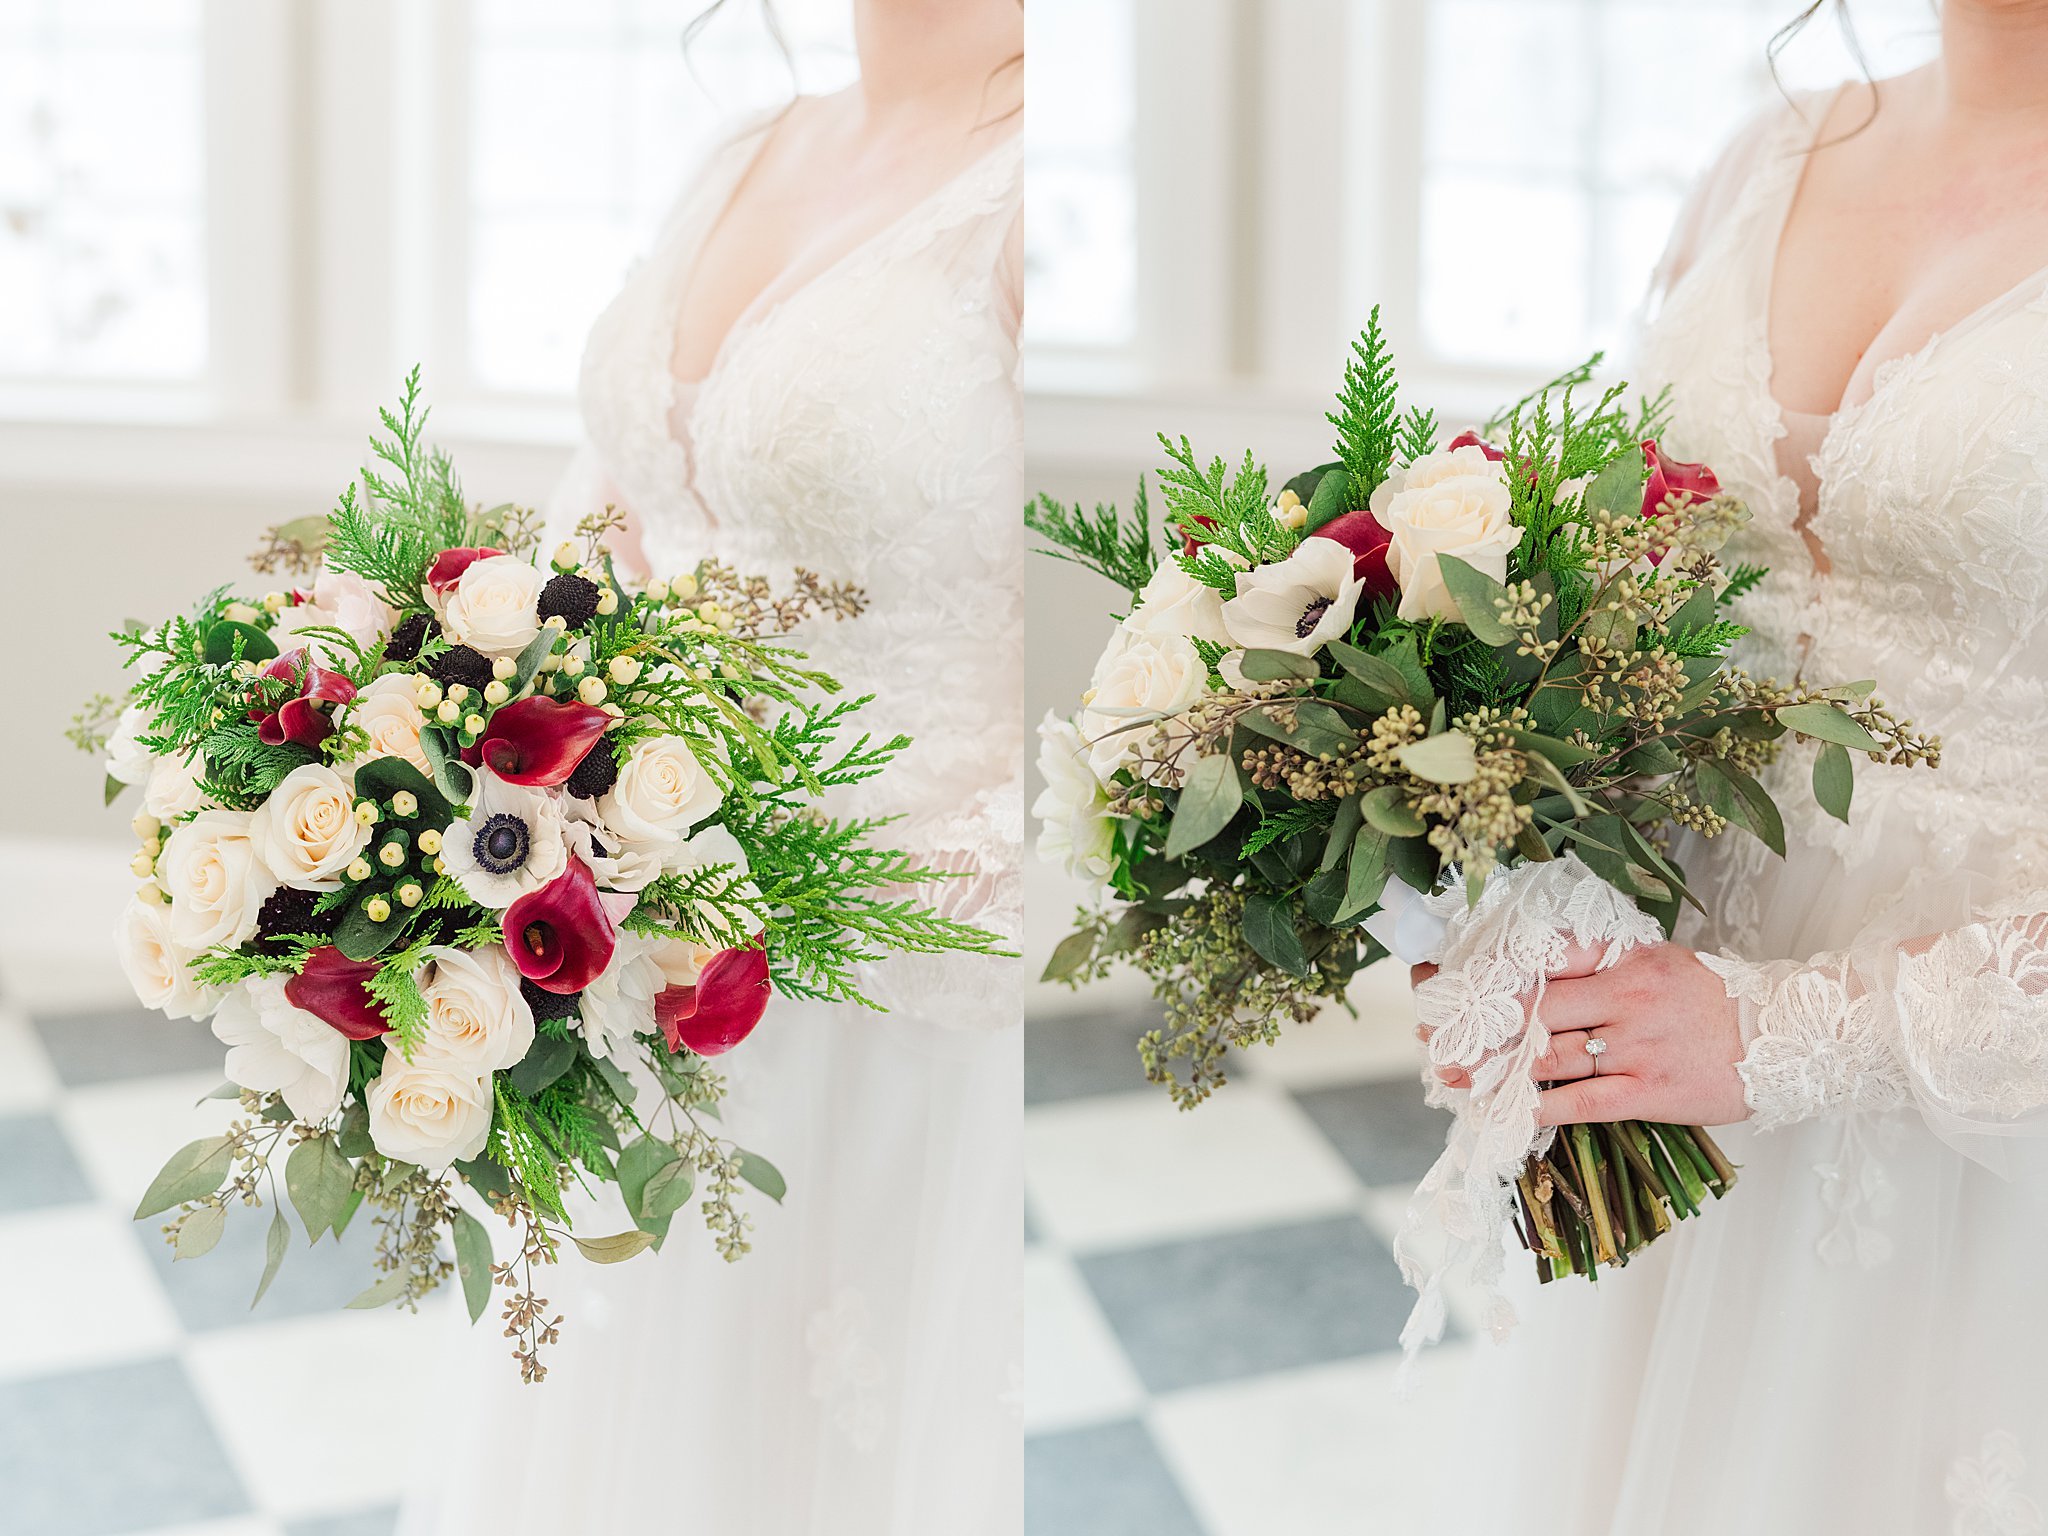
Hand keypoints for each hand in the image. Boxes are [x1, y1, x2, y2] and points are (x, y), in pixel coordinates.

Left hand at [1409, 942, 1747, 1128]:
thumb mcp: (1657, 961)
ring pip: (1550, 1055)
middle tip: (1435, 1036)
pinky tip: (1507, 1110)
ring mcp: (1637, 1047)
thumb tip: (1535, 971)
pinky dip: (1540, 1105)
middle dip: (1480, 1025)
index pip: (1542, 961)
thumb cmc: (1713, 999)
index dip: (1490, 973)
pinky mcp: (1651, 1092)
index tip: (1447, 982)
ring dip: (1497, 1068)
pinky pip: (1583, 1101)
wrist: (1786, 1037)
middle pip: (1535, 1009)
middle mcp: (1626, 998)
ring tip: (1456, 1075)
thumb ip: (1600, 963)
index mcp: (1624, 960)